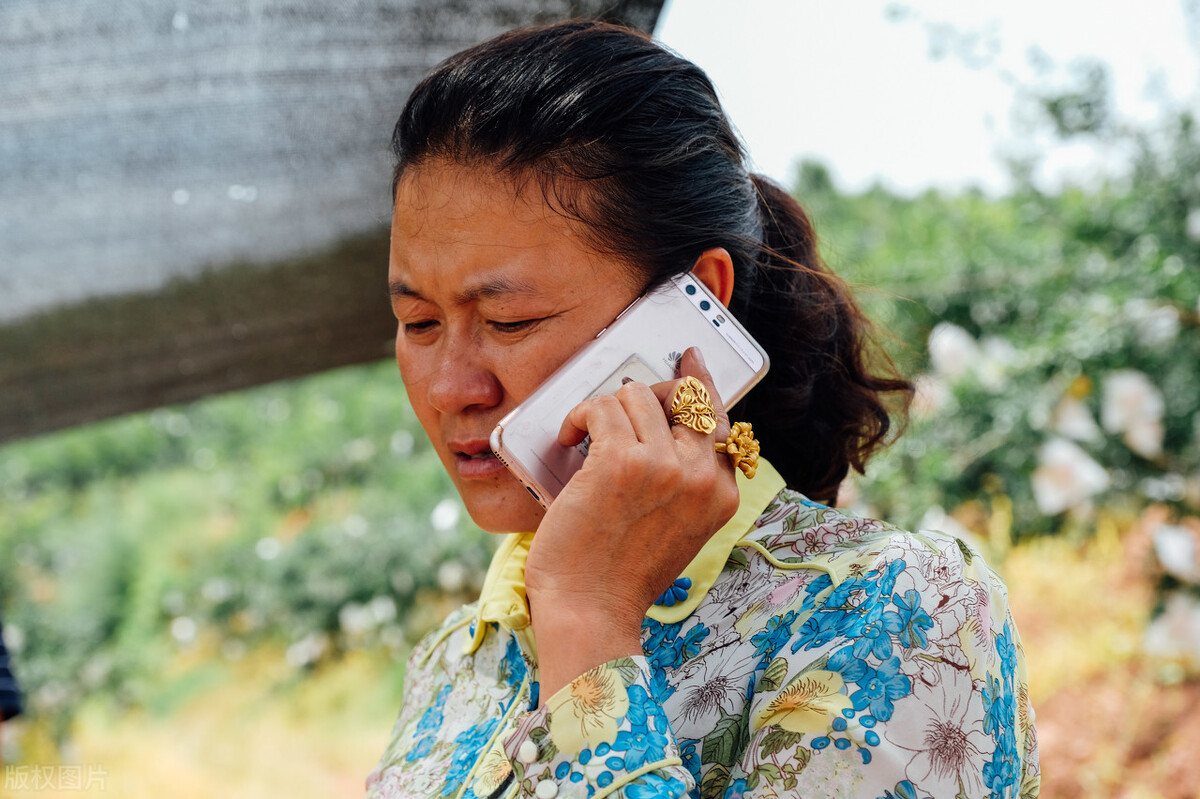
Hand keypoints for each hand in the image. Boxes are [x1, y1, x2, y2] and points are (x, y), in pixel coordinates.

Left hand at [524, 347, 740, 699]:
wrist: (590, 611)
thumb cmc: (620, 574)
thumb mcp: (674, 528)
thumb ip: (680, 482)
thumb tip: (658, 423)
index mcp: (722, 494)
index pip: (717, 419)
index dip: (699, 385)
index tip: (689, 360)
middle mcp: (701, 476)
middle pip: (680, 396)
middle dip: (642, 396)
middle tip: (612, 410)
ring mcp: (663, 466)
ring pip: (634, 396)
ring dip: (603, 411)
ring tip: (583, 439)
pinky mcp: (619, 462)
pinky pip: (600, 408)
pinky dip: (578, 418)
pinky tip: (569, 440)